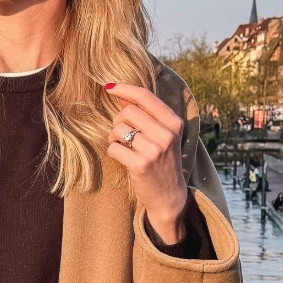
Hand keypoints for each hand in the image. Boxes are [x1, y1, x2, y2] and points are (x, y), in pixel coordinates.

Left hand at [104, 82, 189, 242]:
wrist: (169, 195)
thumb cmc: (163, 161)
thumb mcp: (162, 135)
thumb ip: (146, 114)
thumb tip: (122, 94)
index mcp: (174, 123)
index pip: (145, 96)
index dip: (124, 88)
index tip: (108, 87)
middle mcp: (166, 134)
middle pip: (128, 112)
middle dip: (119, 120)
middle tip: (123, 133)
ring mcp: (154, 150)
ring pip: (118, 129)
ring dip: (114, 137)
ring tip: (124, 146)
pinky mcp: (140, 165)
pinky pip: (114, 147)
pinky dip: (113, 151)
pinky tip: (123, 158)